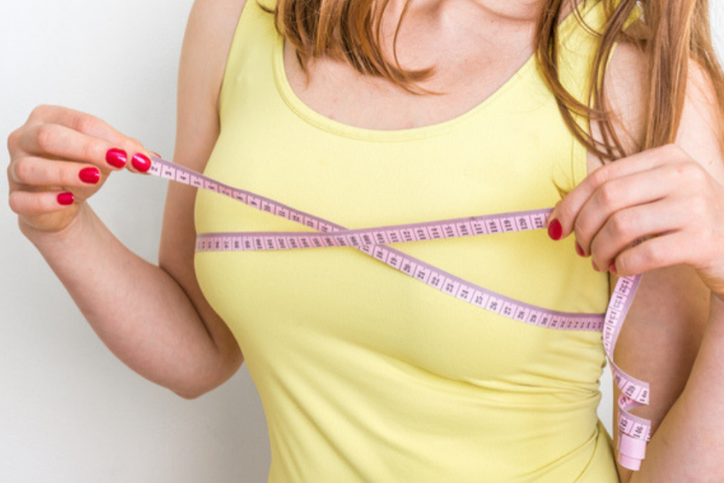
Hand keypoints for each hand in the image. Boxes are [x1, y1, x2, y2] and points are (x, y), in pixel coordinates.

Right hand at [6, 104, 156, 234]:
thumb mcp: (105, 156)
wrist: (60, 200)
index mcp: (48, 118)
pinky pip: (23, 200)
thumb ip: (127, 152)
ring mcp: (15, 168)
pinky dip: (46, 201)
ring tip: (95, 177)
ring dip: (66, 172)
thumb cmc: (78, 167)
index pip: (80, 122)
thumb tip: (151, 159)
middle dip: (87, 148)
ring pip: (31, 168)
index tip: (139, 156)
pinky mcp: (16, 197)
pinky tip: (68, 201)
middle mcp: (25, 139)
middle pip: (50, 137)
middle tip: (118, 160)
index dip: (111, 138)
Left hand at [546, 143, 723, 299]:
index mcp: (668, 157)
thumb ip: (616, 197)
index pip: (603, 176)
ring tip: (600, 262)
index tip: (555, 227)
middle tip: (581, 249)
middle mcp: (684, 174)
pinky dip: (624, 265)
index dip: (570, 204)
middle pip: (608, 198)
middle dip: (583, 228)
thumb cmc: (687, 224)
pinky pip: (645, 254)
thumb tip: (557, 216)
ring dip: (600, 250)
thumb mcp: (657, 197)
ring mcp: (697, 206)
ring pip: (622, 226)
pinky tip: (622, 269)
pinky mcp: (705, 240)